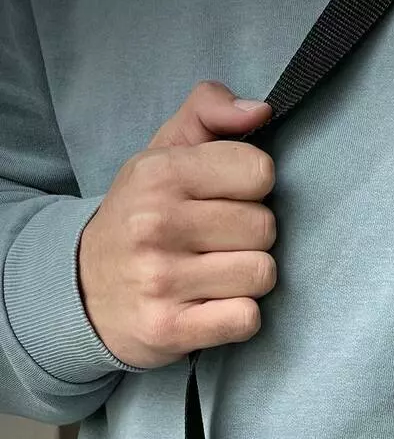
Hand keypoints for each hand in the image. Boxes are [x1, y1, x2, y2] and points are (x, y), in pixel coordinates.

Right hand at [78, 81, 277, 368]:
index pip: (259, 171)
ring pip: (262, 273)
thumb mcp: (161, 155)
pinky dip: (240, 317)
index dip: (252, 189)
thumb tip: (260, 111)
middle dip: (250, 237)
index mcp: (158, 174)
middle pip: (265, 227)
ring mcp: (162, 279)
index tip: (225, 201)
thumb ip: (208, 113)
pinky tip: (214, 307)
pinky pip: (247, 318)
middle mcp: (156, 224)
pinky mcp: (172, 328)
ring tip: (215, 275)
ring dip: (248, 279)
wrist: (84, 292)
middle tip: (216, 244)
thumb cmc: (139, 220)